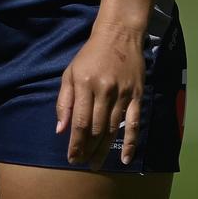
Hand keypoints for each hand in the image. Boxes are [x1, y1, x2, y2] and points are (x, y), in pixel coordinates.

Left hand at [55, 22, 144, 170]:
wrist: (118, 34)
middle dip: (88, 150)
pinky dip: (131, 143)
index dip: (75, 144)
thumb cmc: (90, 54)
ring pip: (112, 129)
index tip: (72, 159)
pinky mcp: (137, 95)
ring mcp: (123, 93)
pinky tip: (125, 159)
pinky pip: (134, 123)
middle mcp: (104, 90)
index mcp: (85, 84)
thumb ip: (64, 101)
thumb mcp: (71, 72)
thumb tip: (60, 130)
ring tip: (96, 164)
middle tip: (83, 164)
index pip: (79, 122)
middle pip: (96, 129)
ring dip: (104, 149)